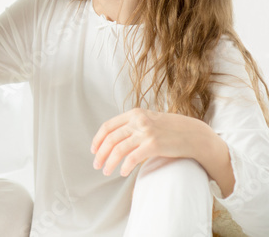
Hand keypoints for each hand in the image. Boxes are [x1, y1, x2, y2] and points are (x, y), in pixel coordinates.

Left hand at [90, 107, 207, 176]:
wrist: (194, 134)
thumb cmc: (170, 130)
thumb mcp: (149, 120)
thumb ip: (133, 125)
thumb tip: (114, 138)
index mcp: (134, 114)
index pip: (107, 126)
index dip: (98, 140)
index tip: (94, 150)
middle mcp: (138, 121)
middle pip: (110, 139)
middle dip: (100, 153)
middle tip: (97, 165)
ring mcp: (146, 132)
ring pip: (118, 149)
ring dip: (109, 162)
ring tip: (106, 171)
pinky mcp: (154, 145)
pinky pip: (132, 158)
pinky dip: (125, 167)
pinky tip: (123, 173)